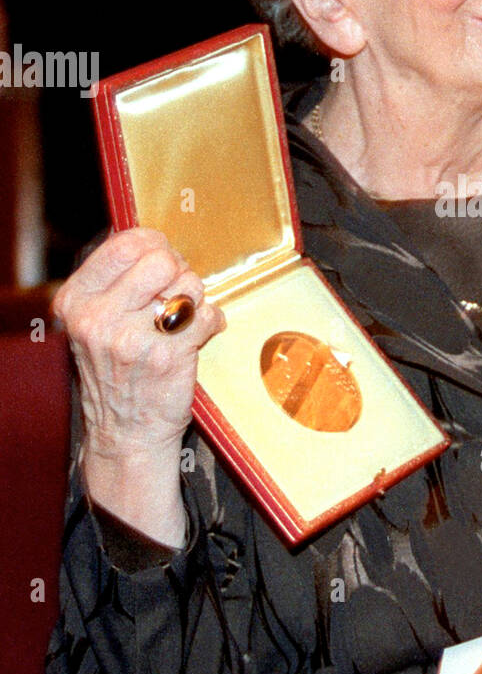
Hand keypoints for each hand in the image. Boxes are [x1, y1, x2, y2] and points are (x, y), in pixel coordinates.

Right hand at [53, 228, 225, 542]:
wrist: (125, 433)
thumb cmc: (117, 371)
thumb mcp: (94, 322)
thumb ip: (115, 282)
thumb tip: (152, 240)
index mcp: (77, 300)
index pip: (126, 244)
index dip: (155, 245)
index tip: (163, 261)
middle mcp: (99, 318)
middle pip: (162, 260)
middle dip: (178, 272)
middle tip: (175, 294)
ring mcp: (132, 339)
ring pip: (189, 286)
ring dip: (195, 299)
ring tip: (183, 320)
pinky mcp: (168, 358)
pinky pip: (208, 315)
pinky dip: (213, 322)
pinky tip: (199, 335)